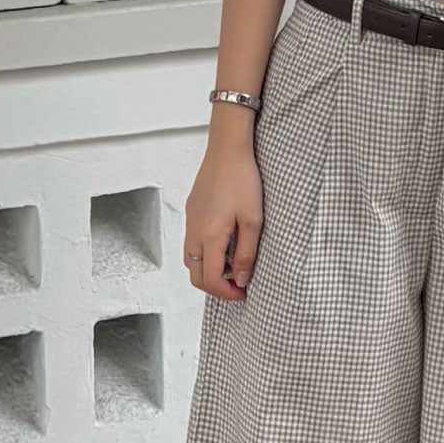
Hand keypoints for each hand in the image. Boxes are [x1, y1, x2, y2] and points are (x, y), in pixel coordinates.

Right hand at [183, 137, 262, 298]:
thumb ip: (247, 253)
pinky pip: (192, 244)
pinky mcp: (192, 212)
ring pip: (191, 261)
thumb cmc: (243, 180)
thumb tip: (242, 279)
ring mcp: (190, 221)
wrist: (227, 149)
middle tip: (238, 285)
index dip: (227, 293)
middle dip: (216, 287)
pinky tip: (226, 246)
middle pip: (195, 276)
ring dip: (209, 271)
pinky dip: (206, 255)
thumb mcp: (253, 220)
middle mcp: (194, 232)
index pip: (210, 280)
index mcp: (210, 236)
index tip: (244, 293)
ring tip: (234, 266)